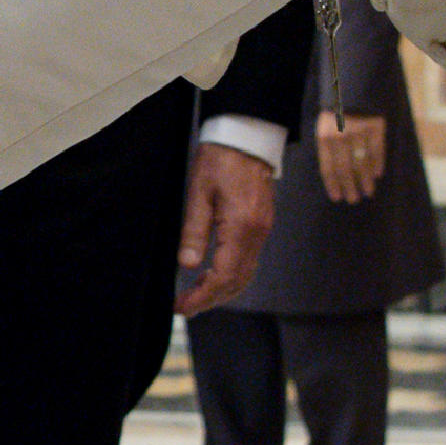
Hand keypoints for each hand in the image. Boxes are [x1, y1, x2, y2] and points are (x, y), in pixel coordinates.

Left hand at [174, 143, 276, 317]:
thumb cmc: (220, 159)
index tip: (182, 306)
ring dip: (221, 290)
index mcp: (241, 227)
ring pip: (245, 274)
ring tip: (196, 296)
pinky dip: (231, 276)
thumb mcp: (198, 192)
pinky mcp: (262, 225)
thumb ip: (194, 231)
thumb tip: (188, 264)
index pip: (224, 276)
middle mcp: (257, 233)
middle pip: (238, 281)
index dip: (203, 296)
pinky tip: (213, 275)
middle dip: (211, 299)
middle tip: (185, 307)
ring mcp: (263, 230)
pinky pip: (249, 260)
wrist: (247, 137)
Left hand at [316, 110, 386, 202]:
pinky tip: (378, 175)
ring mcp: (358, 132)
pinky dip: (378, 164)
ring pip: (362, 163)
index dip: (333, 185)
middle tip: (354, 200)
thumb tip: (333, 174)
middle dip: (350, 187)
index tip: (337, 198)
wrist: (351, 85)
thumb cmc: (336, 110)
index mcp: (324, 138)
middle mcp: (340, 137)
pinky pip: (377, 151)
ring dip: (365, 180)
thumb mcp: (324, 126)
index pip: (328, 168)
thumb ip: (327, 147)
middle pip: (345, 169)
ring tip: (368, 192)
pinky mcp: (375, 127)